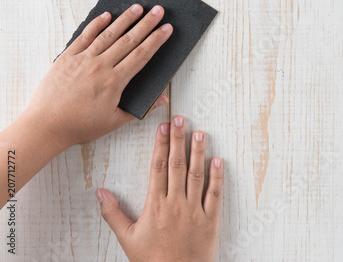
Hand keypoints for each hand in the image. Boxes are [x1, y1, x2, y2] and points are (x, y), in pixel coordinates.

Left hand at [25, 4, 171, 146]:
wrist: (46, 125)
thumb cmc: (80, 126)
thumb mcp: (114, 121)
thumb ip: (140, 108)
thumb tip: (163, 100)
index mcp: (114, 82)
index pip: (141, 55)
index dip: (156, 40)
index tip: (166, 29)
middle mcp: (100, 66)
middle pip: (129, 40)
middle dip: (146, 24)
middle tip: (158, 10)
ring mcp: (83, 59)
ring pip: (109, 35)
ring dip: (125, 19)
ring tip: (138, 7)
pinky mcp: (67, 58)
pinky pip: (84, 37)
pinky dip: (96, 25)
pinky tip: (106, 15)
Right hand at [96, 116, 223, 261]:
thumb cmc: (152, 261)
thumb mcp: (128, 238)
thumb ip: (113, 214)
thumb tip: (100, 192)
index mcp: (155, 205)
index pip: (157, 167)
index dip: (160, 145)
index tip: (162, 127)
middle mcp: (175, 203)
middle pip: (176, 165)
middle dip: (178, 140)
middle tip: (181, 119)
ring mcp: (194, 210)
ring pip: (196, 175)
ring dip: (198, 152)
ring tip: (199, 133)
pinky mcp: (210, 219)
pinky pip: (215, 194)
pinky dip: (217, 177)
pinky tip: (218, 161)